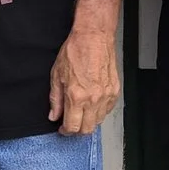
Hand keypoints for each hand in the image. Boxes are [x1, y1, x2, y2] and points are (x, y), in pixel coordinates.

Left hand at [47, 23, 121, 137]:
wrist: (93, 37)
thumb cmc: (75, 52)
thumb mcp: (56, 75)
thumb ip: (55, 99)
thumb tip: (54, 115)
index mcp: (76, 96)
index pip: (73, 126)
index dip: (65, 131)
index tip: (62, 128)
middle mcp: (93, 99)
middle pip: (87, 129)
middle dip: (77, 130)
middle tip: (71, 123)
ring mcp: (106, 96)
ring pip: (98, 122)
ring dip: (88, 122)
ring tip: (81, 112)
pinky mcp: (114, 91)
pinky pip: (107, 110)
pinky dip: (99, 112)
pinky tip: (92, 104)